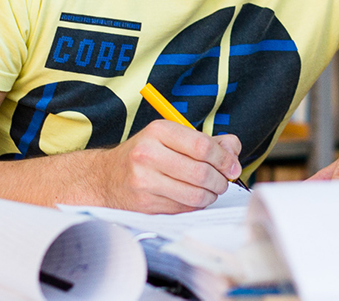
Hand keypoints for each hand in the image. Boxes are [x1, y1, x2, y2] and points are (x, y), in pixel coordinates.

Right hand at [92, 119, 241, 212]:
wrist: (105, 177)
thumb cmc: (145, 154)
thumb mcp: (172, 137)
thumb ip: (207, 141)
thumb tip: (233, 150)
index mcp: (159, 131)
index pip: (203, 146)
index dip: (224, 159)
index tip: (232, 167)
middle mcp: (148, 154)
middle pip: (201, 172)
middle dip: (220, 180)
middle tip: (223, 181)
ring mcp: (144, 181)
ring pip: (195, 194)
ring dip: (211, 195)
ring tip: (211, 190)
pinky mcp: (144, 203)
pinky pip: (183, 208)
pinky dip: (195, 205)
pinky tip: (193, 197)